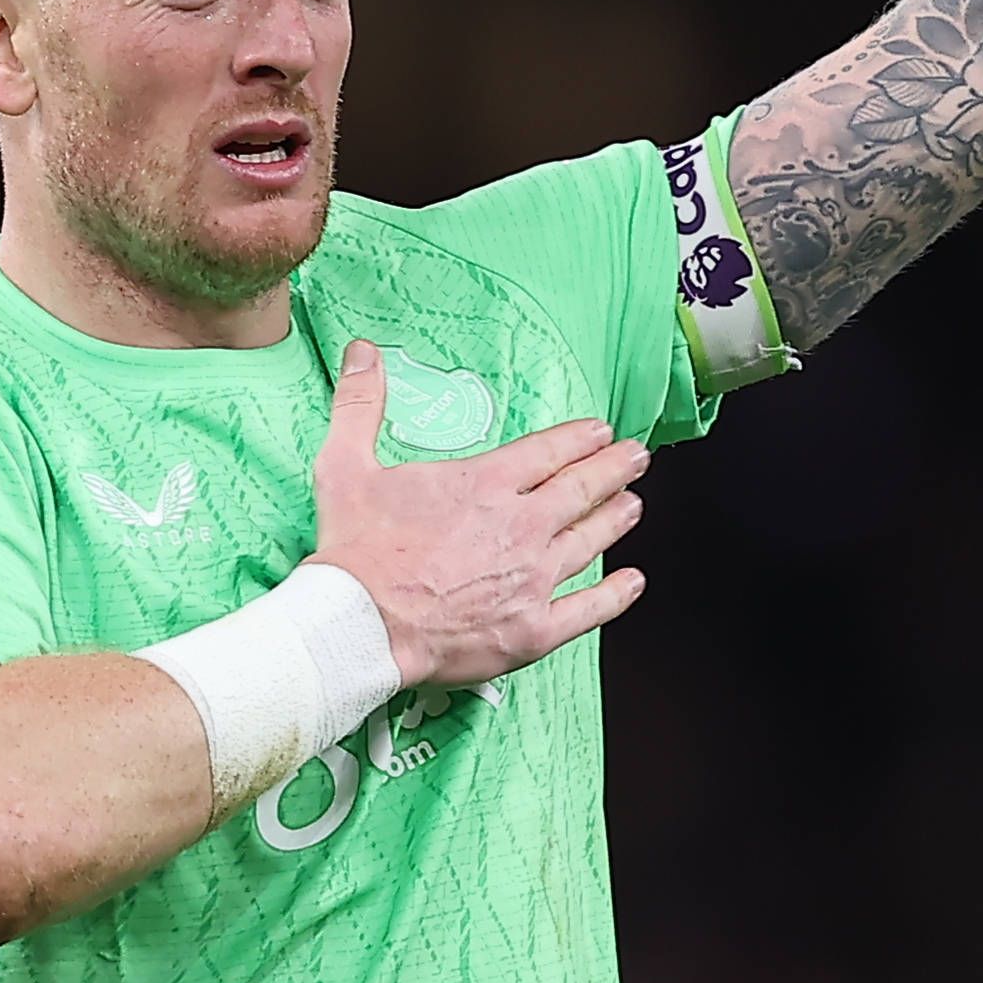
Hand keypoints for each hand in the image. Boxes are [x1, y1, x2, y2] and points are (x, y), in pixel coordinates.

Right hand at [307, 342, 647, 690]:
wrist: (359, 627)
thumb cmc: (356, 553)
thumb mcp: (345, 465)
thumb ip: (361, 405)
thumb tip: (363, 353)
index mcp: (485, 484)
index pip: (550, 451)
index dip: (581, 438)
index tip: (601, 431)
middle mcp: (521, 526)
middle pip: (582, 489)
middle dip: (615, 469)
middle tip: (637, 458)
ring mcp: (533, 579)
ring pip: (591, 541)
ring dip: (617, 518)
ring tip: (634, 505)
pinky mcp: (534, 629)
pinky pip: (588, 609)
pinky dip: (615, 594)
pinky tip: (632, 582)